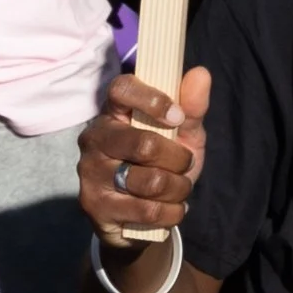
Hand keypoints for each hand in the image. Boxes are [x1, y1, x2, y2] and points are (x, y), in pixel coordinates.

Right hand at [80, 65, 210, 245]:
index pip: (121, 89)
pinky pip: (148, 210)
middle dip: (179, 160)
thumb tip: (201, 73)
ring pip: (151, 182)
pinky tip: (169, 209)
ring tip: (177, 189)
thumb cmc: (163, 165)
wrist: (141, 219)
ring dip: (178, 189)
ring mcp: (91, 173)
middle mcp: (95, 139)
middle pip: (145, 145)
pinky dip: (172, 212)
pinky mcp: (94, 206)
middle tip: (183, 165)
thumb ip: (192, 108)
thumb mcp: (182, 136)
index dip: (152, 100)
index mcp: (114, 113)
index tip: (177, 117)